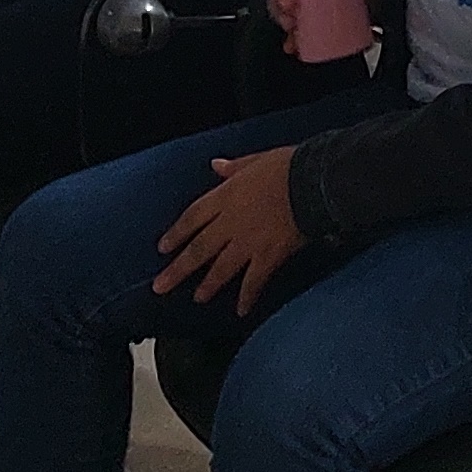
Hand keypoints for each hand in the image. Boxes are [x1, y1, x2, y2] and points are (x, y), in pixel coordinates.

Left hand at [153, 148, 311, 313]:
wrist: (312, 181)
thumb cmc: (288, 166)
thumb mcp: (256, 160)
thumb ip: (234, 167)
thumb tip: (215, 165)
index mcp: (226, 196)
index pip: (193, 217)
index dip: (177, 233)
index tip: (163, 248)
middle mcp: (230, 222)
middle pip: (199, 249)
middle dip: (178, 269)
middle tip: (159, 287)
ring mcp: (248, 242)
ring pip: (221, 268)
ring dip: (208, 285)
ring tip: (198, 298)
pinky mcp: (268, 256)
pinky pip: (254, 281)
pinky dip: (247, 296)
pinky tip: (241, 311)